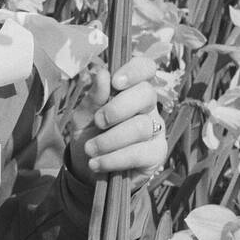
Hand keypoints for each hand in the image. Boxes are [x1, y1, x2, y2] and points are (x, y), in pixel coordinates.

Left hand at [67, 55, 165, 184]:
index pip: (145, 68)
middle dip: (118, 108)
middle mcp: (148, 107)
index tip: (116, 81)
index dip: (135, 70)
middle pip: (146, 94)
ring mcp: (155, 129)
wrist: (87, 171)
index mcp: (130, 90)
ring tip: (90, 149)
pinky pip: (140, 153)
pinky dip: (115, 159)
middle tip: (98, 122)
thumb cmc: (88, 136)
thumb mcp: (83, 117)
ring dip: (110, 140)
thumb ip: (93, 98)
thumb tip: (103, 73)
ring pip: (141, 126)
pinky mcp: (156, 153)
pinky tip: (98, 163)